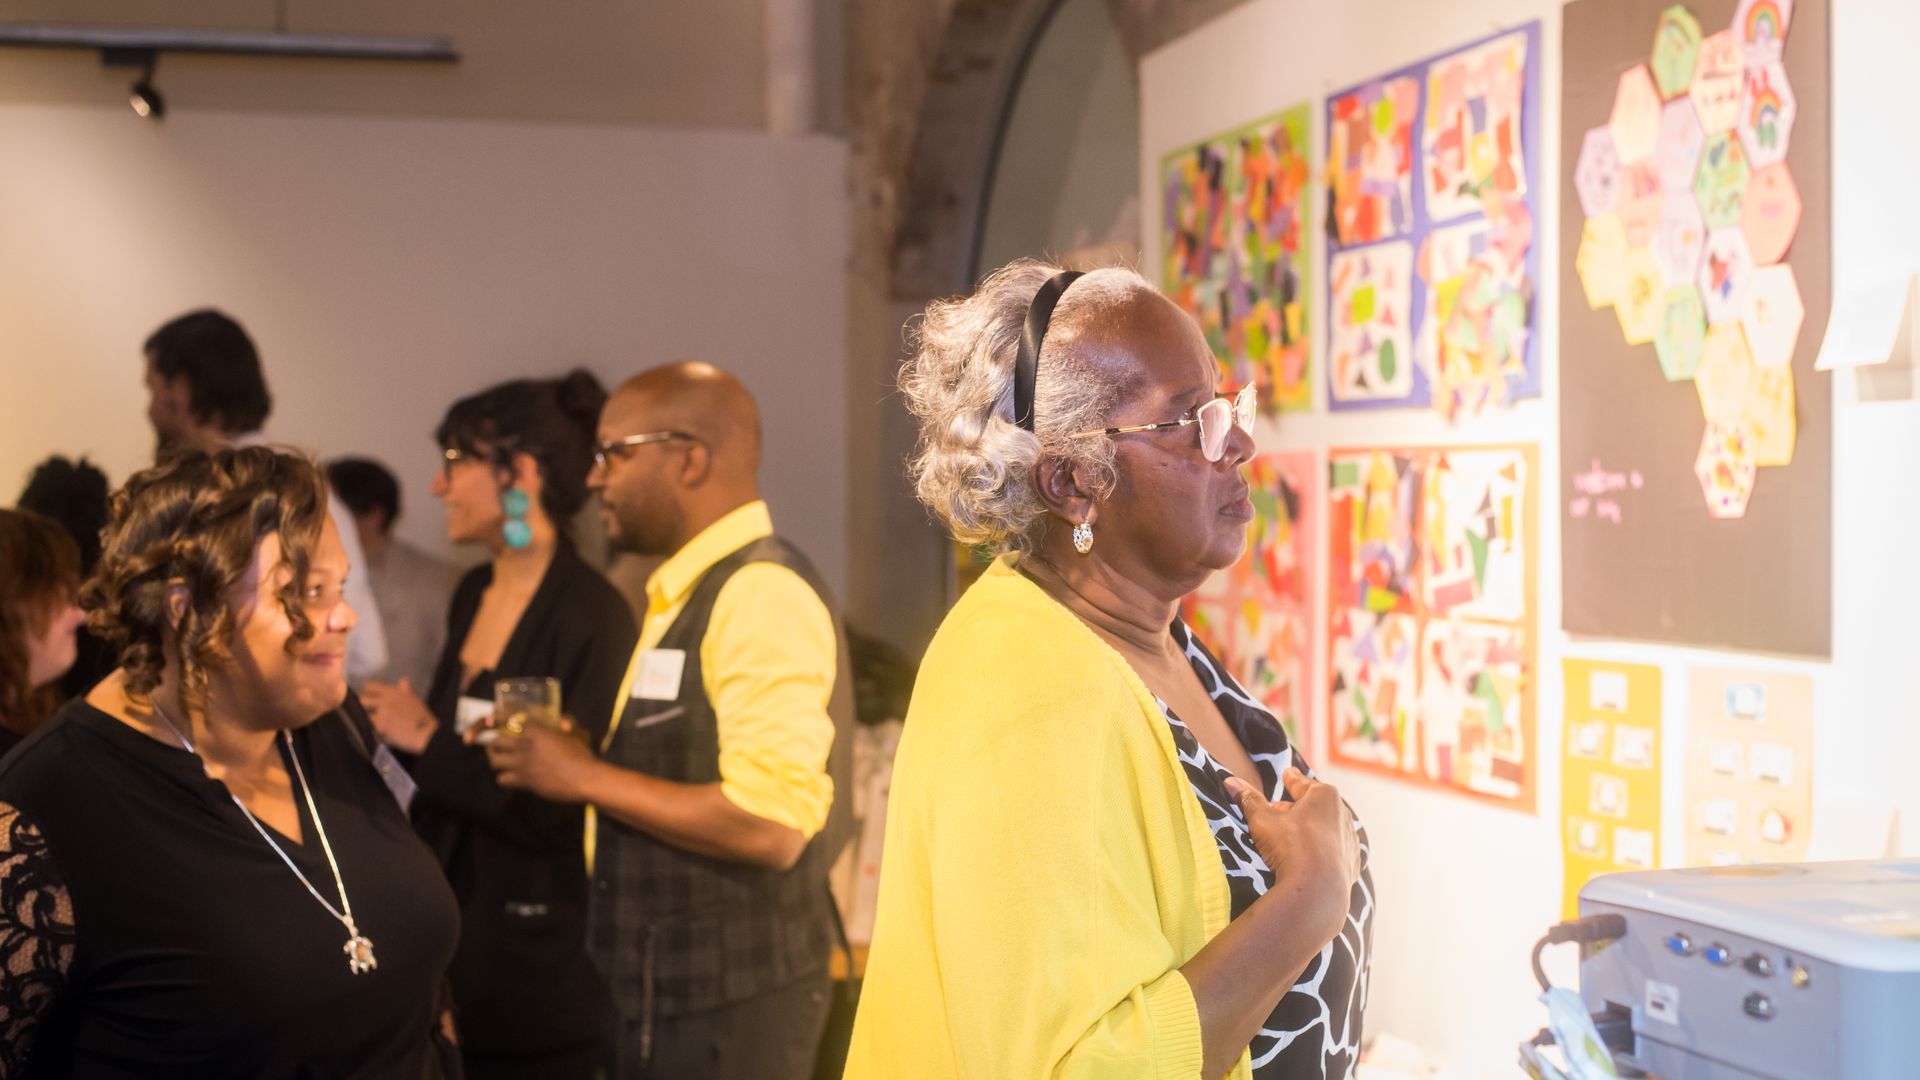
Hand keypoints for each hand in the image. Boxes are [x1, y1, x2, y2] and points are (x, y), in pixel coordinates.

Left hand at [361, 678, 437, 753]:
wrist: (425, 734)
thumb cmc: (421, 717)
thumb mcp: (414, 699)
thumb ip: (405, 690)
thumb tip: (403, 680)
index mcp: (392, 692)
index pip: (369, 686)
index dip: (368, 692)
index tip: (370, 697)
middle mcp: (384, 701)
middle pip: (362, 700)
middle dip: (364, 706)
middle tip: (370, 711)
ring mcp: (380, 715)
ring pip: (364, 715)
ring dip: (369, 719)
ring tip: (377, 723)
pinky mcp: (379, 727)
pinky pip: (370, 727)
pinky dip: (373, 730)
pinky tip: (381, 731)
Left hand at [482, 717, 595, 801]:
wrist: (584, 778)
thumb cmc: (582, 754)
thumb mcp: (574, 733)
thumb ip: (566, 723)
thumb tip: (562, 723)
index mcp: (536, 730)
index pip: (508, 718)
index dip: (497, 717)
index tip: (491, 717)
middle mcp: (525, 745)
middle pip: (496, 741)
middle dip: (493, 741)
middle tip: (495, 742)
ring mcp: (523, 763)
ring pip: (495, 760)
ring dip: (495, 758)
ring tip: (499, 758)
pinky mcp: (524, 780)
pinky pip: (502, 779)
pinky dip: (504, 778)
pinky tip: (511, 776)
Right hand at [1224, 768, 1361, 941]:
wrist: (1318, 891)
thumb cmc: (1291, 847)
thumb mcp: (1263, 820)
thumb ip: (1249, 800)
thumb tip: (1230, 781)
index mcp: (1324, 796)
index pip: (1301, 783)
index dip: (1291, 779)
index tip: (1287, 774)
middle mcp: (1342, 814)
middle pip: (1314, 806)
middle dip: (1297, 807)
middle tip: (1279, 811)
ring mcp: (1350, 840)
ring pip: (1325, 828)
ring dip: (1310, 829)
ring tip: (1291, 837)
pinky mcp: (1352, 864)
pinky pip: (1334, 851)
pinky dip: (1322, 850)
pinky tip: (1310, 858)